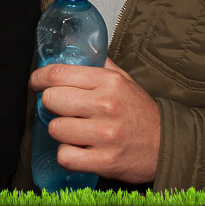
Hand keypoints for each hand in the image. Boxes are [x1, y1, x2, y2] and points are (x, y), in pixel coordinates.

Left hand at [30, 57, 159, 183]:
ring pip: (55, 129)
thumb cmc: (140, 113)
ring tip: (77, 132)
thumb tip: (70, 45)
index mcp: (109, 82)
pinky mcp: (104, 161)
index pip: (58, 74)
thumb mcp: (124, 80)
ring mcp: (105, 135)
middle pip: (51, 100)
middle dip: (53, 106)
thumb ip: (97, 63)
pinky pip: (65, 156)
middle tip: (63, 110)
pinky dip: (69, 156)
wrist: (168, 145)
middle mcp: (106, 105)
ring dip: (61, 133)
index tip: (36, 83)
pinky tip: (81, 150)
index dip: (39, 78)